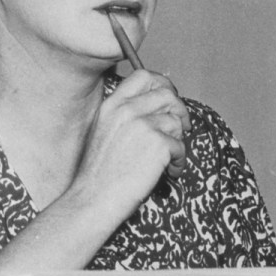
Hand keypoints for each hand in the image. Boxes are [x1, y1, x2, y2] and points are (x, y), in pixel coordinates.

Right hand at [70, 69, 190, 217]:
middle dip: (180, 110)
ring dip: (179, 141)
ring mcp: (143, 125)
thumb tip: (157, 109)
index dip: (162, 84)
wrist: (93, 199)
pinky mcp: (158, 143)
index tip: (169, 98)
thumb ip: (124, 116)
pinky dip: (179, 161)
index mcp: (112, 104)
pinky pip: (180, 145)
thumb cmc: (98, 173)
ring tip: (170, 159)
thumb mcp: (103, 131)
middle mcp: (127, 110)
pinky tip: (170, 172)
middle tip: (182, 128)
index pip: (143, 76)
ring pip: (176, 121)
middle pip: (167, 94)